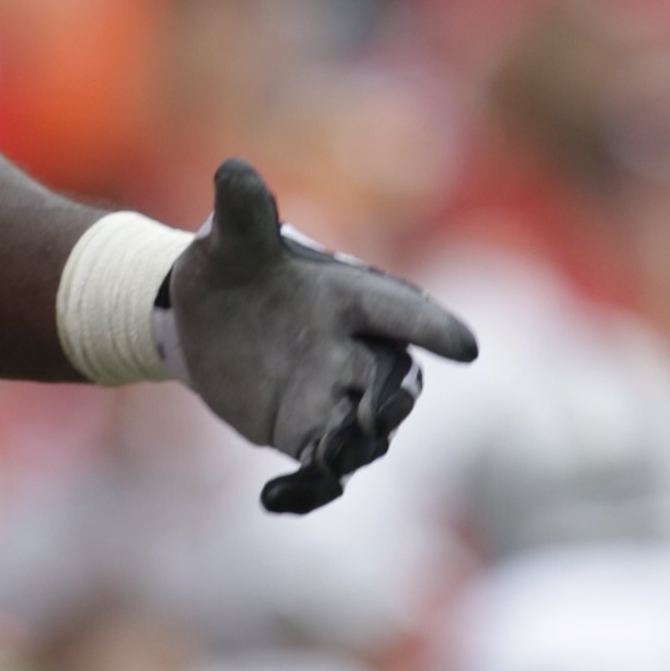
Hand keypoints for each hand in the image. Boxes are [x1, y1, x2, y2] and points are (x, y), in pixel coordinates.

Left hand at [170, 158, 474, 514]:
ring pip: (366, 431)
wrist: (203, 318)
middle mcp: (356, 350)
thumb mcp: (230, 241)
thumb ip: (243, 212)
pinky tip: (273, 500)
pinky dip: (307, 491)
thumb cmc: (230, 267)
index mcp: (352, 298)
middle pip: (395, 380)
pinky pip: (321, 471)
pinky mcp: (306, 433)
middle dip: (392, 399)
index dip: (433, 327)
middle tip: (378, 414)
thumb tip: (232, 170)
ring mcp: (335, 397)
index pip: (402, 310)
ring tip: (328, 457)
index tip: (465, 347)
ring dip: (355, 445)